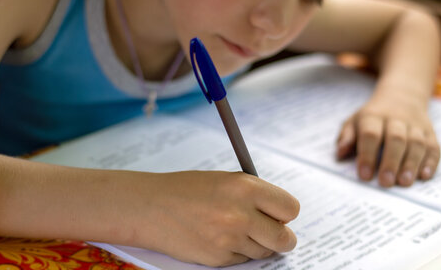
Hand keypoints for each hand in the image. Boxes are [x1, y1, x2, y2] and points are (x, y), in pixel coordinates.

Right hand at [126, 171, 299, 266]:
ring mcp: (229, 239)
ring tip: (237, 230)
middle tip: (274, 232)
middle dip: (282, 237)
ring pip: (264, 252)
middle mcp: (240, 214)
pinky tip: (220, 238)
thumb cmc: (187, 189)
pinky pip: (243, 260)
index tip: (280, 214)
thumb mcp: (225, 180)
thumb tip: (280, 213)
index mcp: (245, 187)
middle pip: (285, 237)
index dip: (286, 212)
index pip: (290, 208)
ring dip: (258, 244)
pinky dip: (238, 252)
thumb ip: (254, 194)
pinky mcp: (218, 258)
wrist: (150, 207)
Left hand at [335, 91, 439, 186]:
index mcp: (373, 116)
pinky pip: (433, 146)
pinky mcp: (430, 132)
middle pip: (396, 138)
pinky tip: (424, 176)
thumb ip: (346, 137)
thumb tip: (340, 153)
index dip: (367, 155)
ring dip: (412, 163)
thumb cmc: (372, 118)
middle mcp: (396, 119)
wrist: (402, 96)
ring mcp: (415, 125)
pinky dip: (431, 161)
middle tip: (386, 182)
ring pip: (416, 143)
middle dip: (391, 162)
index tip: (364, 175)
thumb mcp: (354, 121)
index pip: (370, 134)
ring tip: (404, 182)